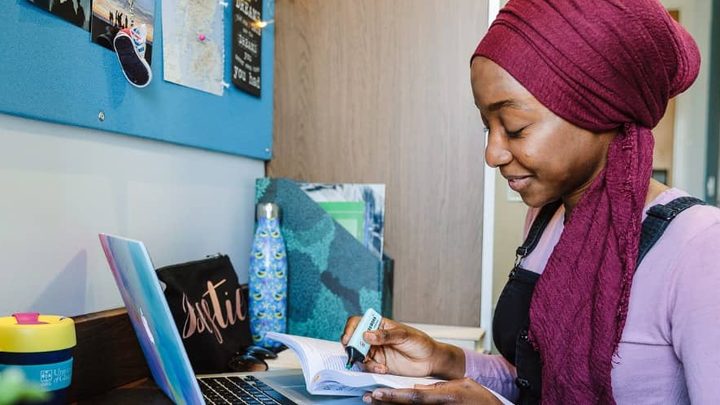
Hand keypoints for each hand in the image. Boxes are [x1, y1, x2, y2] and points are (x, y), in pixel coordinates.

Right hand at [341, 316, 464, 378]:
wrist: (430, 360)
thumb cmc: (420, 343)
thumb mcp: (404, 335)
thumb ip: (385, 335)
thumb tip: (366, 334)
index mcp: (379, 325)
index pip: (358, 322)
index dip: (350, 329)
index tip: (349, 339)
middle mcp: (374, 338)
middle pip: (354, 340)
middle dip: (352, 348)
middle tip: (357, 355)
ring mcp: (375, 352)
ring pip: (358, 356)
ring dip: (364, 361)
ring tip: (379, 366)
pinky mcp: (379, 365)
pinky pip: (367, 367)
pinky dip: (371, 369)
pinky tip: (383, 369)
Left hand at [361, 378, 502, 403]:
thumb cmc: (480, 401)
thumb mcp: (461, 385)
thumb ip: (437, 386)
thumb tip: (418, 387)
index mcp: (443, 398)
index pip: (413, 397)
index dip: (394, 396)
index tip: (377, 392)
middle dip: (386, 402)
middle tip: (367, 397)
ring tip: (373, 401)